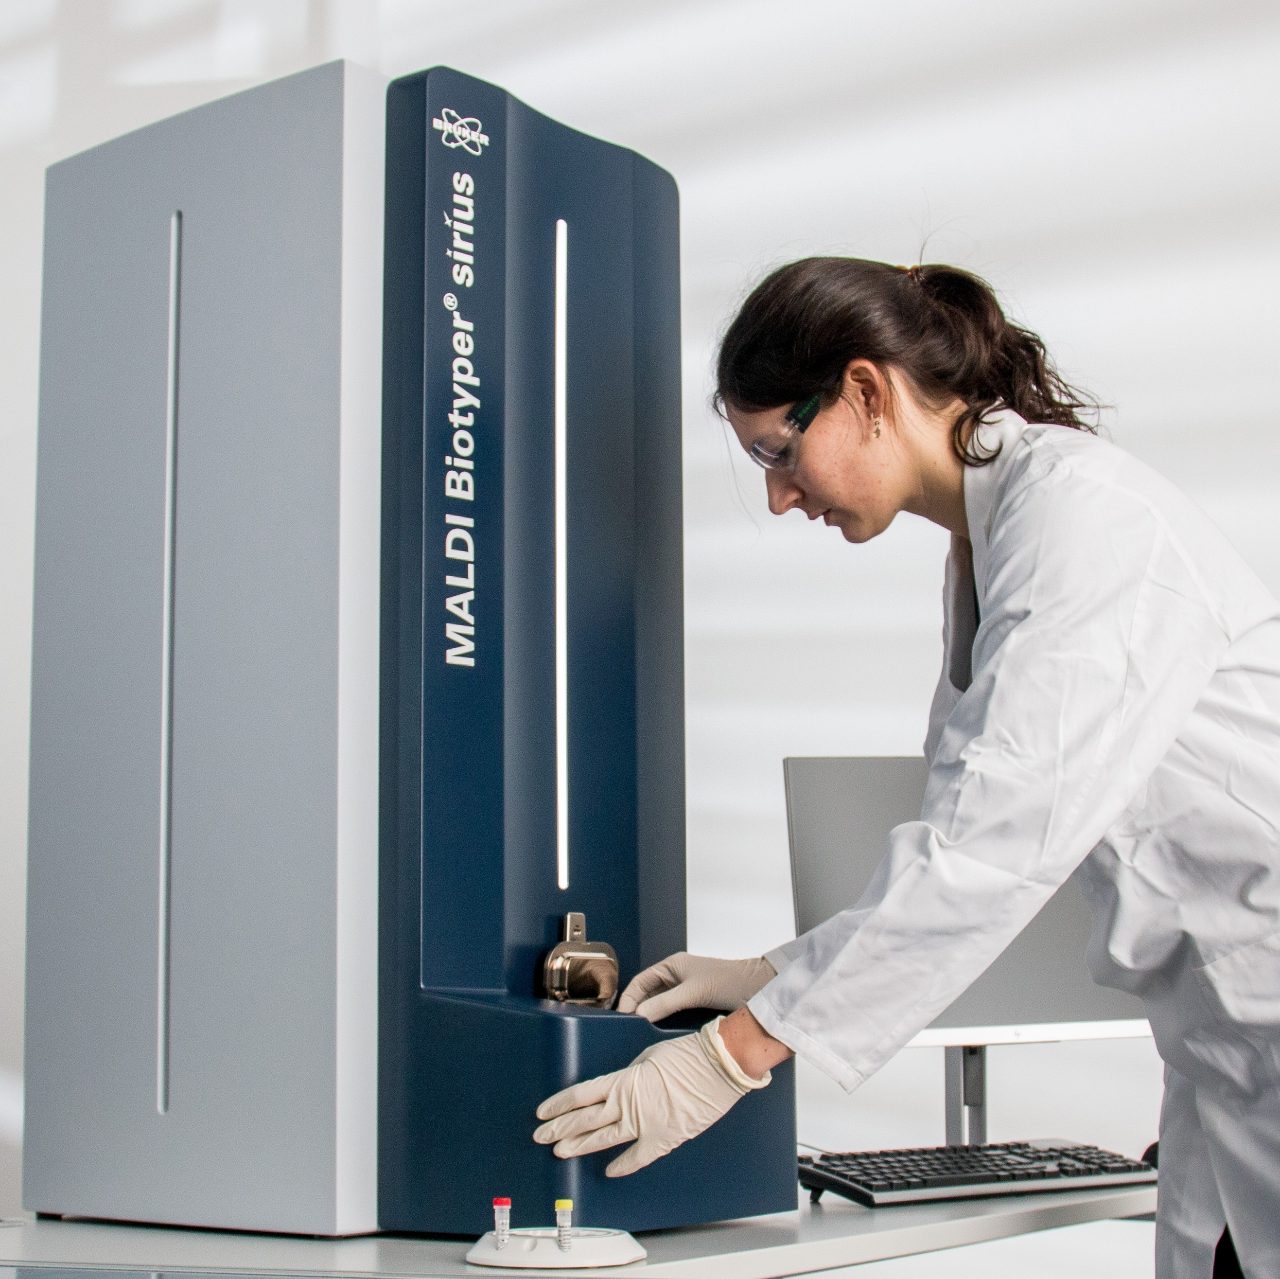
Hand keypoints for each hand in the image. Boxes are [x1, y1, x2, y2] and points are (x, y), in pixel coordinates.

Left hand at [532, 1017, 768, 1176]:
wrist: (718, 1067)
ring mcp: (645, 1125)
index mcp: (622, 1081)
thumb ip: (630, 1075)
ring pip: (603, 1139)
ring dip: (580, 1146)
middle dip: (560, 1129)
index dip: (559, 1105)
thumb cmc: (686, 1055)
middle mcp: (628, 1105)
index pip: (580, 1095)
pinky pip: (638, 1157)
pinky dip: (623, 1165)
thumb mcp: (648, 1056)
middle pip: (585, 1120)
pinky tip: (609, 1170)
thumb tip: (621, 1086)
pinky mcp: (664, 1138)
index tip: (543, 1112)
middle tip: (541, 1136)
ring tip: (560, 1152)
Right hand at [616, 952, 775, 1020]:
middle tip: (626, 1027)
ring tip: (638, 1032)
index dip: (629, 997)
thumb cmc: (728, 982)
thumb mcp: (693, 992)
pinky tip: (658, 1033)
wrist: (757, 990)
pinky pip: (672, 1013)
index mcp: (672, 966)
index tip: (621, 1016)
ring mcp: (685, 991)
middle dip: (637, 1008)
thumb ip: (665, 1003)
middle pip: (648, 993)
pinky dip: (663, 1022)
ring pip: (659, 1005)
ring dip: (650, 1016)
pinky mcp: (694, 1005)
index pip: (641, 981)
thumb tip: (639, 1014)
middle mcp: (676, 977)